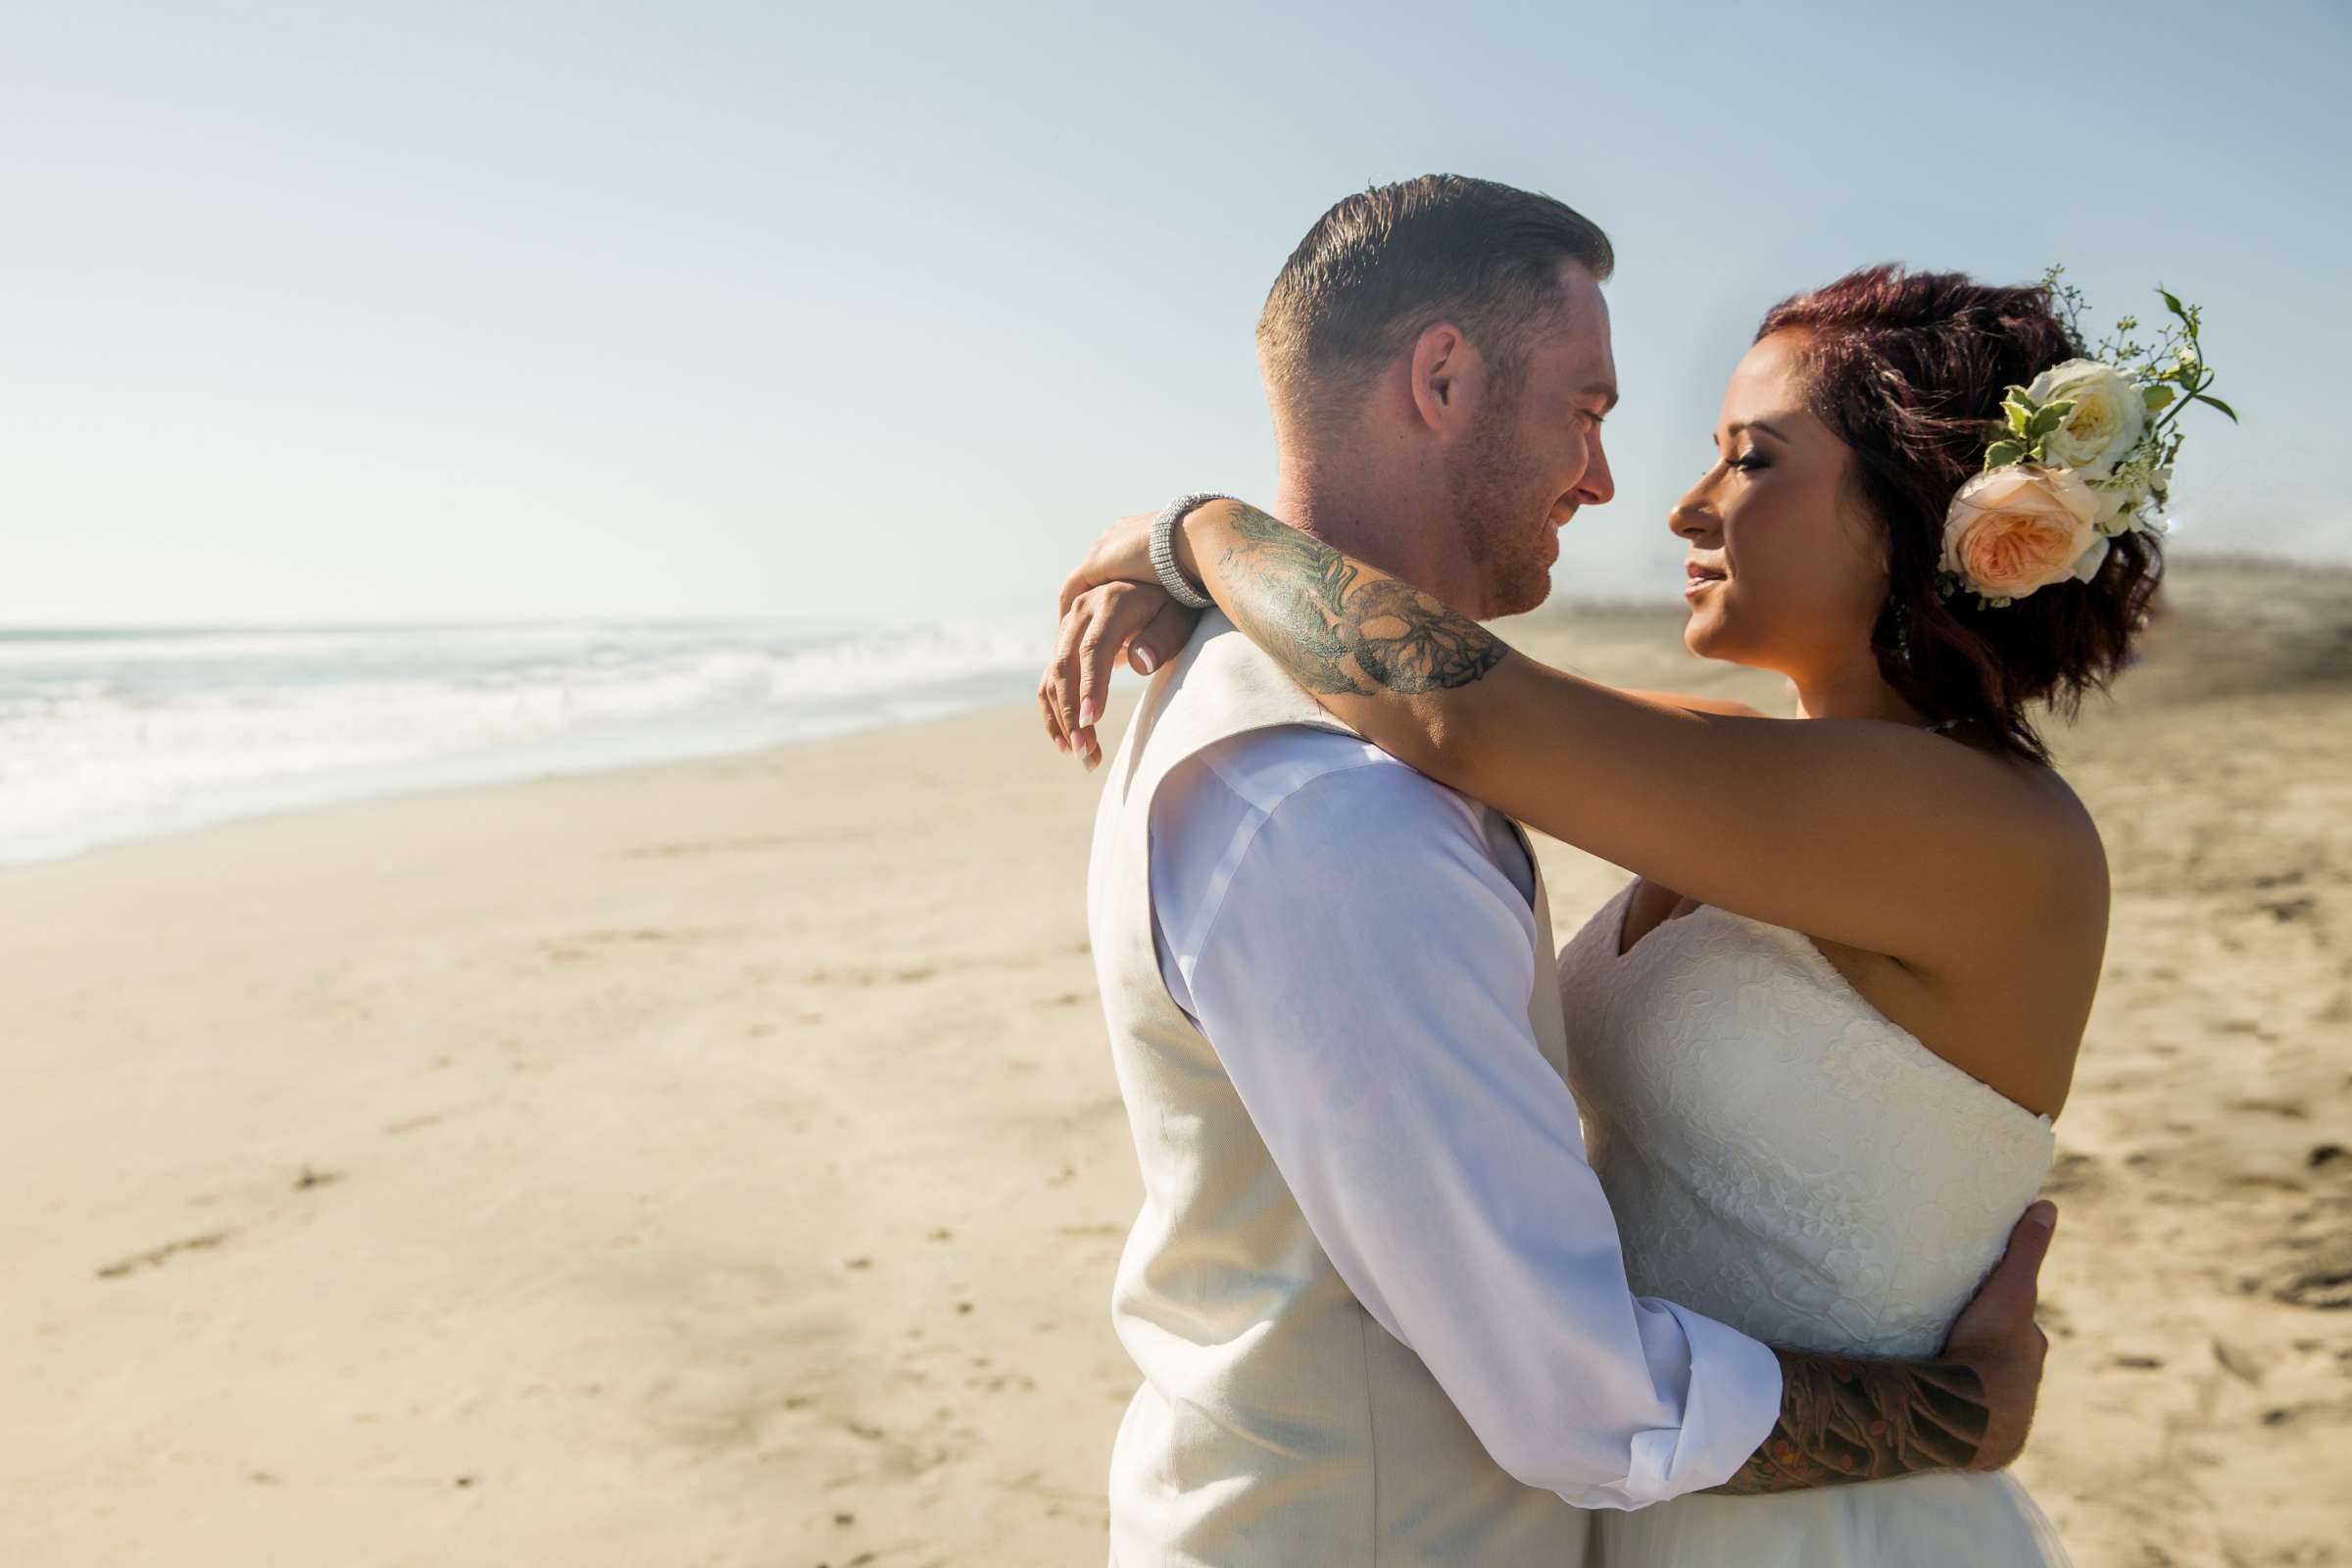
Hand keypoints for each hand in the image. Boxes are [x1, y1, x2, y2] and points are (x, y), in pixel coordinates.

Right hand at [1038, 516, 1202, 769]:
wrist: (1155, 578)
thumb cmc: (1174, 602)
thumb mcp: (1179, 615)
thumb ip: (1161, 638)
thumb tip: (1137, 664)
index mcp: (1109, 603)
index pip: (1093, 649)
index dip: (1091, 685)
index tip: (1093, 721)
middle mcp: (1081, 612)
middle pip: (1065, 667)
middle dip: (1073, 713)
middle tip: (1086, 753)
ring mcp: (1068, 626)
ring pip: (1053, 677)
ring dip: (1063, 719)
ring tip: (1084, 756)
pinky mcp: (1064, 643)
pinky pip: (1049, 680)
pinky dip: (1052, 711)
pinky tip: (1063, 743)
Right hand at [1940, 1199, 2056, 1470]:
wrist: (1970, 1414)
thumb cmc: (1992, 1347)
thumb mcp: (2011, 1289)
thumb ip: (2026, 1249)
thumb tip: (2047, 1206)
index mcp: (2030, 1352)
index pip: (2020, 1326)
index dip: (2000, 1311)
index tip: (1975, 1303)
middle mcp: (2023, 1388)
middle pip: (2001, 1359)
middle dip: (1981, 1347)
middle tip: (1944, 1331)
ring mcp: (2000, 1417)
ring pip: (1979, 1389)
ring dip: (1961, 1379)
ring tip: (1926, 1364)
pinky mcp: (1973, 1444)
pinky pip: (1959, 1418)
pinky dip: (1946, 1406)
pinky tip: (1923, 1400)